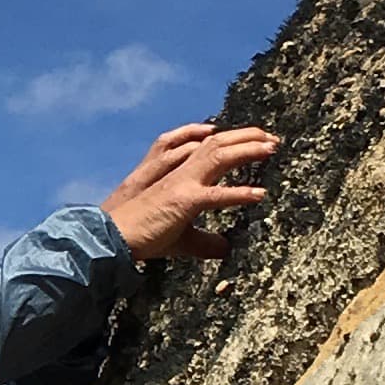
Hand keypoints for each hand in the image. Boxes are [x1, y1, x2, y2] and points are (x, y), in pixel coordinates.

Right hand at [102, 119, 279, 261]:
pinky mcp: (182, 201)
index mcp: (177, 176)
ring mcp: (180, 183)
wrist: (112, 238)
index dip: (230, 140)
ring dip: (248, 149)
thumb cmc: (141, 236)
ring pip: (218, 155)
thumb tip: (226, 248)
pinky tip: (260, 195)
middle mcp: (179, 173)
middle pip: (216, 142)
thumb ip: (204, 240)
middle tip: (272, 138)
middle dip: (246, 136)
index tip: (254, 140)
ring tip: (272, 148)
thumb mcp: (180, 237)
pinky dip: (239, 193)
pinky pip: (216, 194)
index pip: (206, 147)